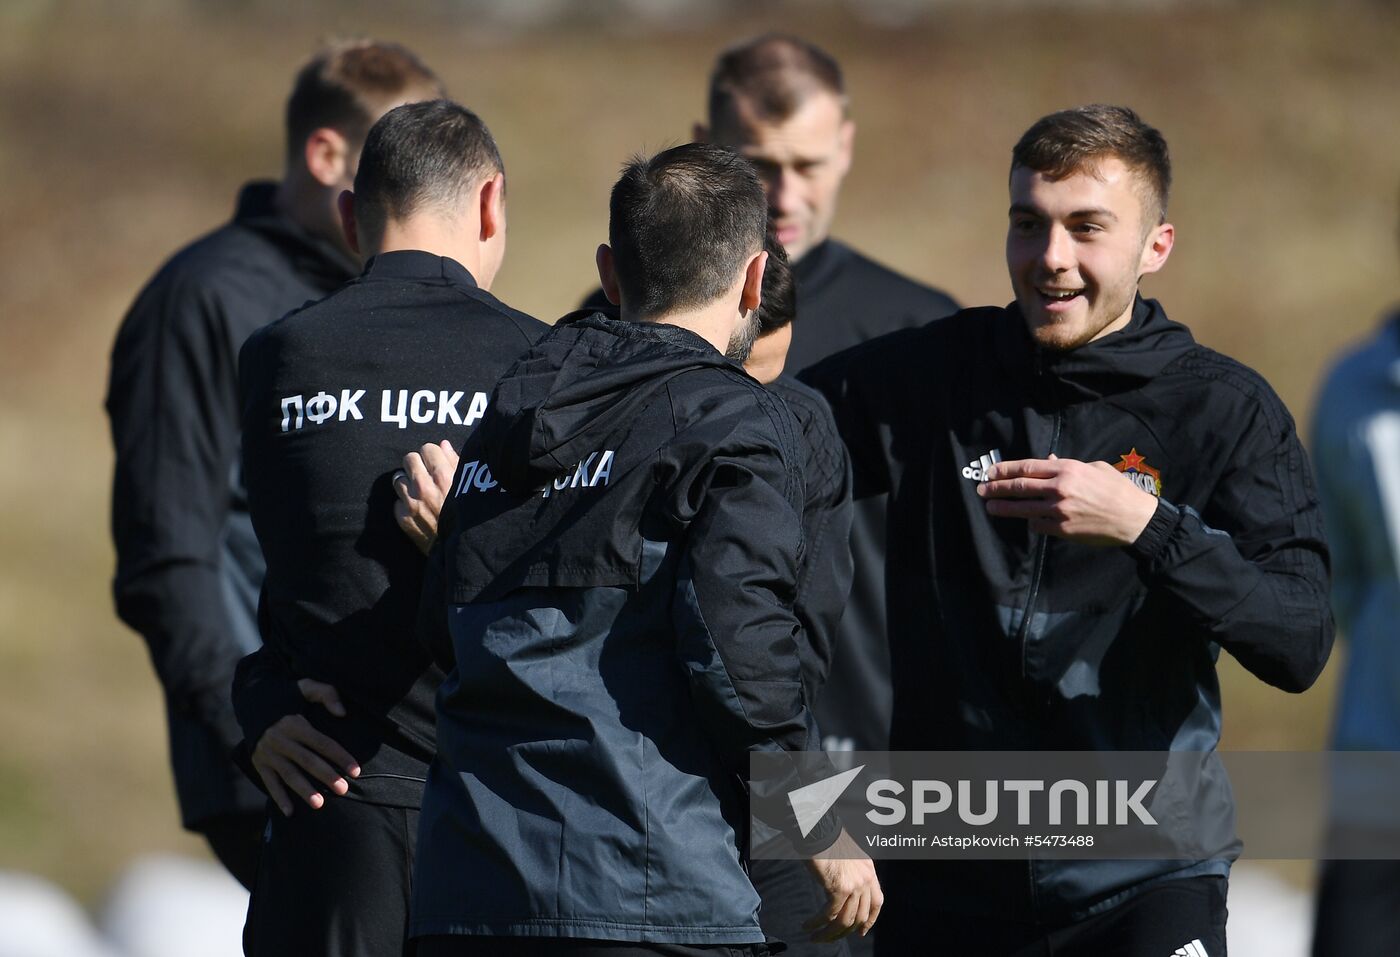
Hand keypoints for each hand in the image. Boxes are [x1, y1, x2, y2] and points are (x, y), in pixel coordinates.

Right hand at [250, 679, 359, 816]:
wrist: (250, 700)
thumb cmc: (286, 695)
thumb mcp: (305, 686)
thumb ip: (326, 694)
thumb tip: (343, 713)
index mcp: (294, 723)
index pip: (322, 742)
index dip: (340, 756)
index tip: (356, 770)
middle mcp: (280, 739)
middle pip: (307, 761)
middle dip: (326, 776)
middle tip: (343, 790)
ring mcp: (268, 753)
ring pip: (288, 774)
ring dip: (303, 790)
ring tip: (319, 804)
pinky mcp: (258, 762)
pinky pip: (269, 782)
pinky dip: (278, 797)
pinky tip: (290, 812)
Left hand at [393, 440, 458, 554]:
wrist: (460, 549)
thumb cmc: (469, 515)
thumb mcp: (469, 486)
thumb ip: (455, 462)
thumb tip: (443, 445)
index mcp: (443, 475)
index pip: (427, 448)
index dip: (432, 456)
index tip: (436, 463)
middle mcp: (424, 486)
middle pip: (409, 458)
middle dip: (417, 465)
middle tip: (425, 475)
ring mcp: (411, 503)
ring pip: (398, 478)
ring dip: (408, 483)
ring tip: (420, 492)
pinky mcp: (403, 518)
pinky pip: (397, 501)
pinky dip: (405, 503)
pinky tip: (417, 509)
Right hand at [803, 829, 882, 940]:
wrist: (819, 829)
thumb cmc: (827, 840)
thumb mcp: (848, 857)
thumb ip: (851, 873)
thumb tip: (844, 893)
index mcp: (870, 871)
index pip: (877, 902)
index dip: (870, 920)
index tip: (860, 932)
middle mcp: (866, 880)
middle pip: (859, 916)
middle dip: (843, 932)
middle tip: (828, 937)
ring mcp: (854, 885)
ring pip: (844, 921)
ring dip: (828, 933)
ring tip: (815, 937)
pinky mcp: (839, 888)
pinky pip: (829, 915)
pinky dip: (817, 923)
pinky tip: (808, 925)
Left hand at [977, 454, 1158, 545]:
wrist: (1134, 518)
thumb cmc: (1117, 489)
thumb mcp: (1094, 467)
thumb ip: (1067, 465)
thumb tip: (1047, 461)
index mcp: (1067, 469)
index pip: (1026, 467)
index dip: (1004, 470)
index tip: (989, 472)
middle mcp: (1059, 488)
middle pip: (1019, 487)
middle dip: (996, 488)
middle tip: (981, 490)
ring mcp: (1059, 510)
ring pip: (1023, 508)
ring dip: (1003, 508)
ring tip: (990, 507)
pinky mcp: (1062, 530)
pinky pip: (1038, 525)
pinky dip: (1031, 522)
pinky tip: (1026, 520)